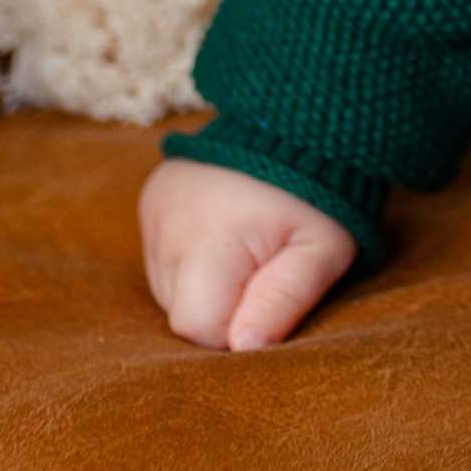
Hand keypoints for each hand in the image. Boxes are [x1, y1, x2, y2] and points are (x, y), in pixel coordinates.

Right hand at [139, 158, 358, 349]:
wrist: (300, 122)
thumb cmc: (321, 195)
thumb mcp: (321, 251)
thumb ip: (284, 300)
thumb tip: (243, 348)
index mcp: (206, 238)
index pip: (199, 326)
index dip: (238, 328)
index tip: (272, 297)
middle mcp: (163, 226)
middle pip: (181, 310)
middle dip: (224, 307)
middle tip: (266, 267)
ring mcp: (151, 211)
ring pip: (170, 289)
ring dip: (208, 286)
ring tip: (249, 247)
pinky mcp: (149, 201)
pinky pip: (164, 259)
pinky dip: (194, 262)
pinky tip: (226, 235)